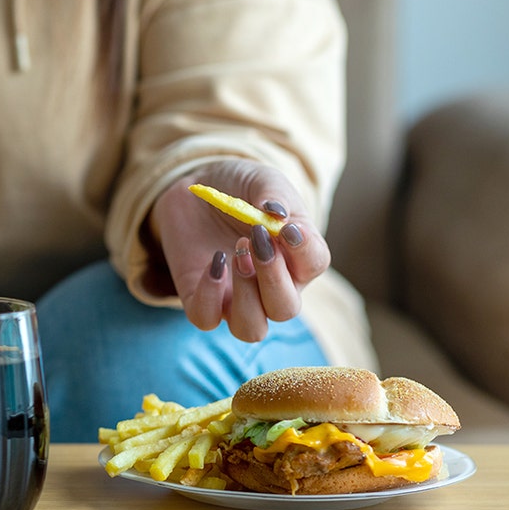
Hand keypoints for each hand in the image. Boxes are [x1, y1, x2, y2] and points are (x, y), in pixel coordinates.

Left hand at [150, 159, 330, 341]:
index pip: (315, 265)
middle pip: (286, 308)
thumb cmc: (238, 188)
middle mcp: (270, 287)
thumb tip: (277, 216)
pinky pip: (206, 318)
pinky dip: (209, 296)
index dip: (304, 249)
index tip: (287, 227)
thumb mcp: (260, 180)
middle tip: (256, 238)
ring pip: (251, 329)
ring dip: (246, 295)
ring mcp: (234, 297)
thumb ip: (274, 194)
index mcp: (296, 258)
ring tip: (236, 253)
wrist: (194, 189)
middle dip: (273, 277)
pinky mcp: (200, 297)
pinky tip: (214, 261)